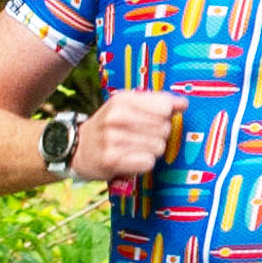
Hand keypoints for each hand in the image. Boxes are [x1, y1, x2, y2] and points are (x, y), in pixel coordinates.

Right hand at [70, 90, 187, 183]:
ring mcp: (113, 139)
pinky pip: (148, 162)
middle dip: (159, 135)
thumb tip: (183, 104)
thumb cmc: (109, 126)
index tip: (159, 119)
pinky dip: (144, 163)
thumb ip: (156, 102)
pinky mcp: (112, 160)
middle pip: (164, 128)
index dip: (166, 115)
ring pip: (159, 147)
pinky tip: (132, 159)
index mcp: (122, 99)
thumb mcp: (126, 106)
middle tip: (142, 137)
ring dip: (152, 150)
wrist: (78, 148)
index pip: (164, 106)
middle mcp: (117, 117)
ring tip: (135, 148)